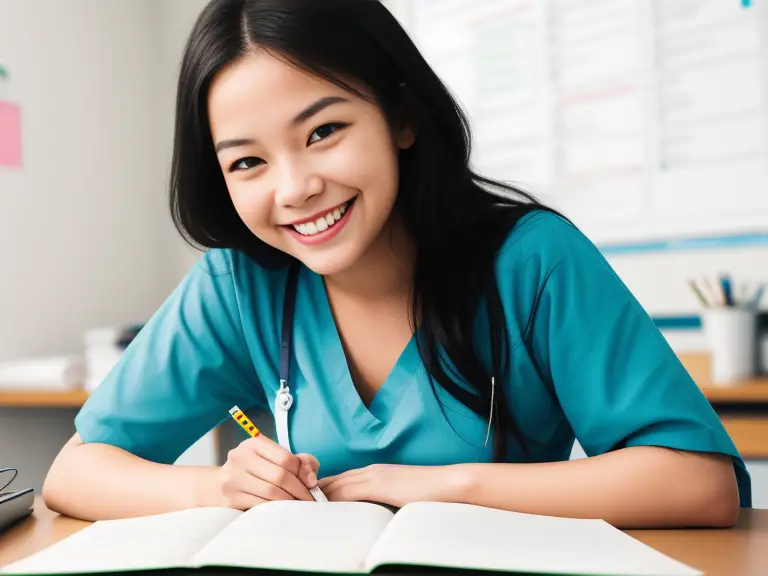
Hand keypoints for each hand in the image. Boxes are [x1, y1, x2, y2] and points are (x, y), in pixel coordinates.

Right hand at [211, 434, 319, 509]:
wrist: (218, 485)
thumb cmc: (256, 471)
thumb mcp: (275, 458)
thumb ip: (300, 462)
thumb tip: (311, 480)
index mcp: (254, 443)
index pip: (286, 458)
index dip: (303, 473)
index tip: (312, 485)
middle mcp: (240, 457)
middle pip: (280, 476)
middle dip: (299, 491)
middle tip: (310, 501)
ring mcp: (232, 477)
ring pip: (271, 493)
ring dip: (290, 502)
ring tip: (299, 506)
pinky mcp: (230, 497)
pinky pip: (260, 505)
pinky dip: (276, 509)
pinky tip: (283, 510)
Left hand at [317, 464, 466, 507]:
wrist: (447, 483)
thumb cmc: (429, 493)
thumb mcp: (400, 495)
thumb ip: (383, 499)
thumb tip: (372, 512)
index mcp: (375, 472)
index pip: (341, 480)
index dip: (324, 489)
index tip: (310, 501)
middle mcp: (370, 470)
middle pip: (333, 480)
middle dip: (315, 492)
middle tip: (297, 503)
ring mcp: (374, 475)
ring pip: (336, 485)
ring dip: (319, 497)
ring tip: (302, 508)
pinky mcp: (378, 484)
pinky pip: (348, 493)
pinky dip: (332, 500)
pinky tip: (322, 510)